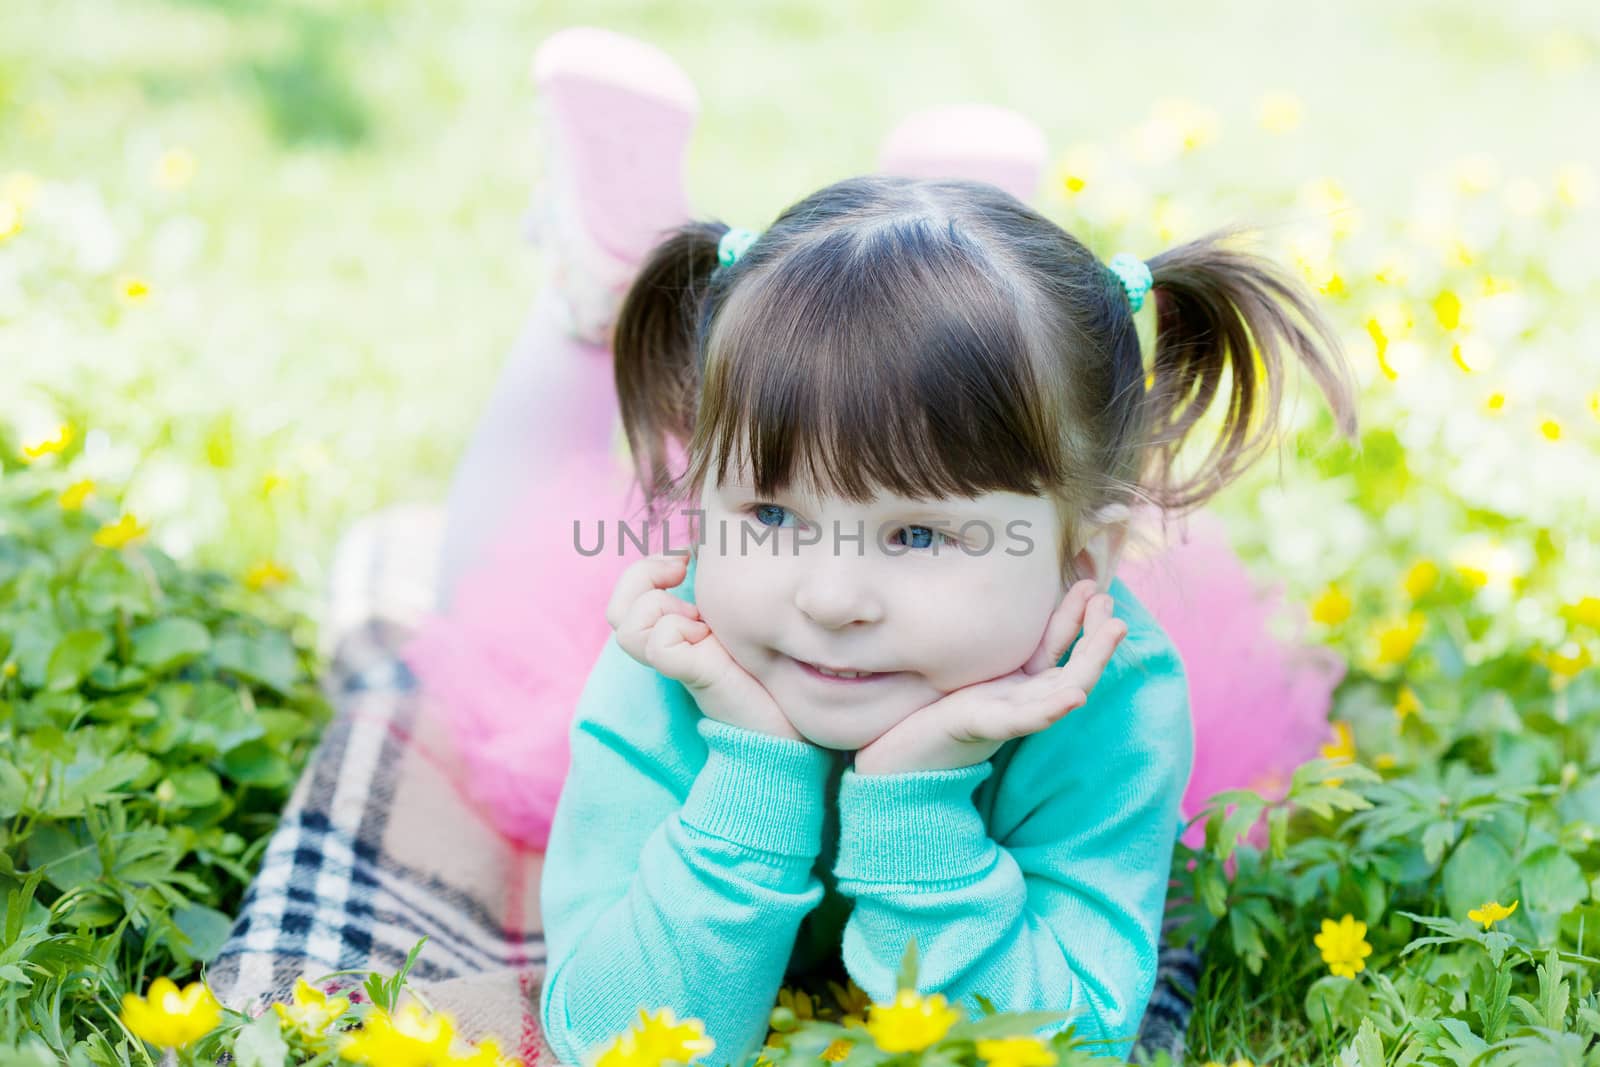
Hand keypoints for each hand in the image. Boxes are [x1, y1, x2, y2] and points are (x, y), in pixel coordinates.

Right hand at [606, 551, 803, 741]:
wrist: (790, 727)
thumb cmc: (770, 672)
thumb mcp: (739, 619)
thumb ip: (720, 591)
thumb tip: (703, 548)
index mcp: (676, 631)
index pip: (628, 594)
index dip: (647, 567)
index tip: (686, 557)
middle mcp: (669, 646)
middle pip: (617, 610)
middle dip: (643, 575)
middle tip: (682, 570)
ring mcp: (678, 662)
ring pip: (628, 624)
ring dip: (660, 607)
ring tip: (700, 620)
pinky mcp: (694, 675)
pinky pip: (659, 644)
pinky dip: (677, 631)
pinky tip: (708, 638)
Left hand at [851, 580, 1127, 774]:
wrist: (907, 747)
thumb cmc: (939, 704)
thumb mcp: (974, 665)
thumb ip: (996, 641)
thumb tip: (1001, 593)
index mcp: (1024, 681)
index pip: (1061, 646)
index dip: (1079, 618)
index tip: (1092, 586)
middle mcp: (1027, 698)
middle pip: (1076, 666)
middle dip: (1098, 636)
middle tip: (1115, 607)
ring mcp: (1014, 714)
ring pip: (1065, 688)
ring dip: (1092, 661)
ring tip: (1113, 632)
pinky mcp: (992, 727)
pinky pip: (1029, 719)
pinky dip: (1054, 708)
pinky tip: (1075, 696)